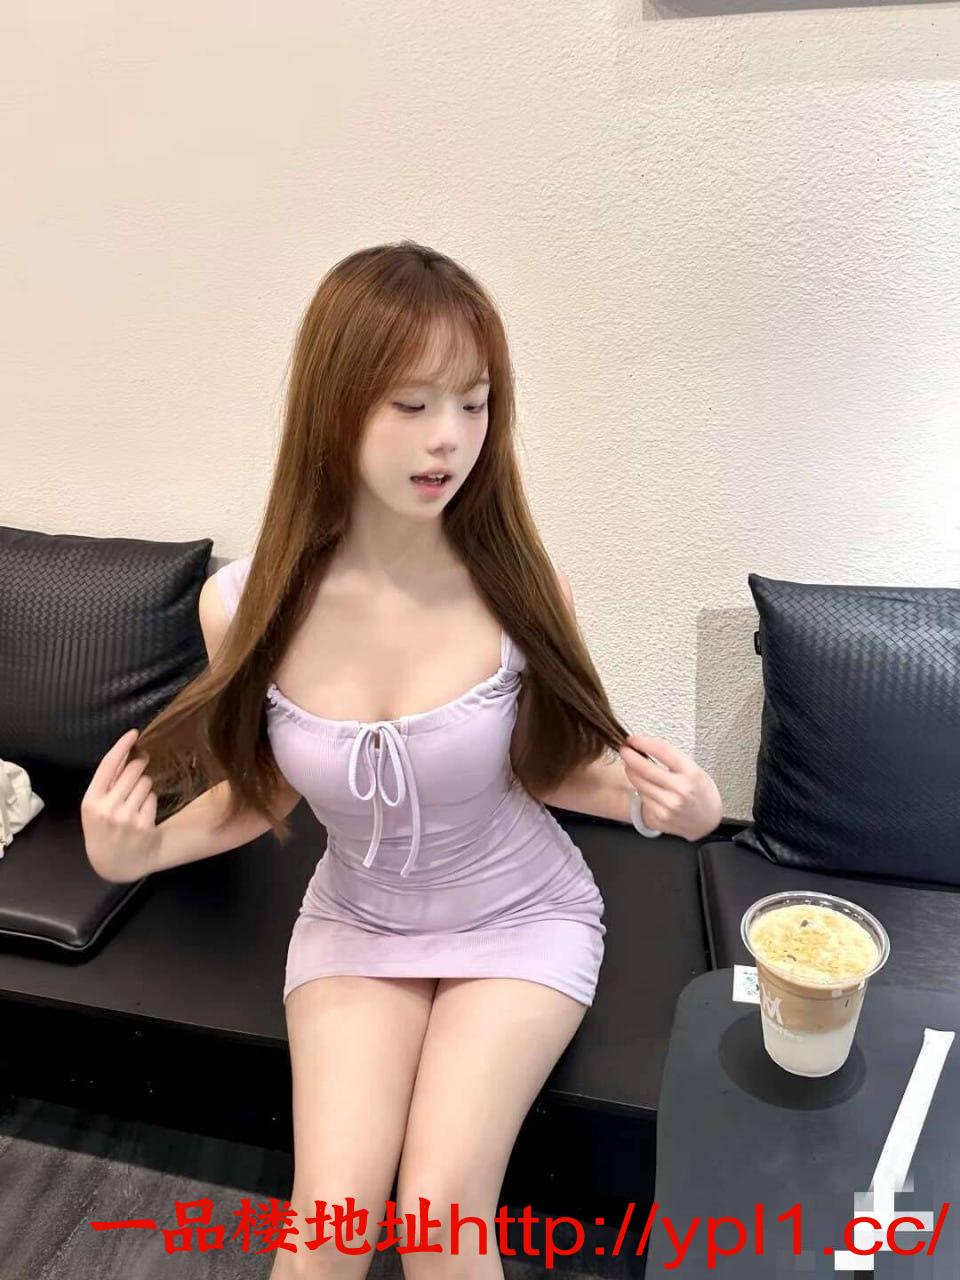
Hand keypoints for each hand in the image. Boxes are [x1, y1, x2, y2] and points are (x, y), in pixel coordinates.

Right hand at [81, 728, 160, 881]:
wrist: (116, 864)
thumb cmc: (103, 829)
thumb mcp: (95, 807)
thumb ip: (107, 782)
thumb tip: (126, 751)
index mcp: (90, 801)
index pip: (108, 765)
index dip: (122, 746)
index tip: (134, 732)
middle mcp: (107, 808)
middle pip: (132, 770)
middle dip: (139, 763)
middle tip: (142, 763)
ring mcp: (127, 817)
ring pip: (146, 782)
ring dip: (145, 785)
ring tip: (136, 800)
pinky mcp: (144, 825)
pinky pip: (153, 797)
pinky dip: (150, 801)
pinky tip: (143, 813)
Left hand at [618, 733, 722, 841]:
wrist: (707, 820)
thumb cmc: (701, 792)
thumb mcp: (695, 769)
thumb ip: (672, 758)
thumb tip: (645, 746)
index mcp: (691, 773)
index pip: (662, 750)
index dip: (643, 742)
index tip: (633, 739)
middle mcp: (680, 790)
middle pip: (644, 767)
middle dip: (629, 755)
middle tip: (624, 749)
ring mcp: (668, 805)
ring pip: (638, 783)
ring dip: (631, 771)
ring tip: (631, 765)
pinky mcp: (660, 817)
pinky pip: (641, 797)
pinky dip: (640, 788)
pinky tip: (644, 784)